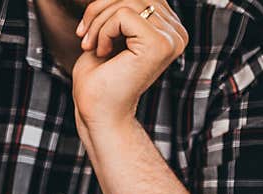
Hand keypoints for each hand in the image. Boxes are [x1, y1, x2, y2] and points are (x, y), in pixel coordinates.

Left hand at [72, 0, 187, 131]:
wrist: (99, 112)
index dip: (107, 5)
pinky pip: (124, 14)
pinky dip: (104, 31)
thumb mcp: (111, 29)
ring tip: (91, 46)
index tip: (90, 33)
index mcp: (170, 29)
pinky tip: (102, 52)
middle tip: (85, 38)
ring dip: (98, 22)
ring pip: (127, 1)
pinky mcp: (159, 45)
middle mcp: (177, 33)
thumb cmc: (99, 78)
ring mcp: (171, 39)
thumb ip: (121, 6)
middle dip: (100, 9)